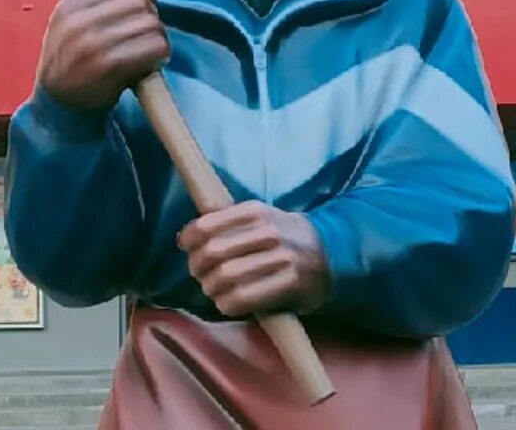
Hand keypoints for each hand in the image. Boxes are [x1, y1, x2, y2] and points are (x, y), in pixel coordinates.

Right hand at [37, 0, 168, 111]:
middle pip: (138, 2)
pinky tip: (152, 63)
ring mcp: (93, 43)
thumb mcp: (69, 25)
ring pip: (150, 23)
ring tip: (150, 51)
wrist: (57, 105)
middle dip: (152, 16)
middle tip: (150, 34)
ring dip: (159, 37)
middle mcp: (79, 22)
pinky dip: (161, 54)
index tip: (146, 6)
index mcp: (70, 6)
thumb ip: (97, 5)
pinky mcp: (109, 66)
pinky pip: (153, 47)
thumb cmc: (71, 63)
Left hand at [178, 201, 328, 318]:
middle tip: (198, 274)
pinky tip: (228, 302)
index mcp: (257, 211)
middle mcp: (270, 231)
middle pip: (213, 252)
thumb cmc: (284, 238)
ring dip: (210, 288)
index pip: (208, 225)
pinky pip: (242, 298)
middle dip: (197, 266)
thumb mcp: (261, 219)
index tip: (185, 246)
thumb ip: (228, 223)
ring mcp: (282, 258)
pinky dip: (226, 304)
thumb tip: (187, 237)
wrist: (330, 255)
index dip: (190, 238)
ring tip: (213, 290)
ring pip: (225, 276)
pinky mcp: (290, 283)